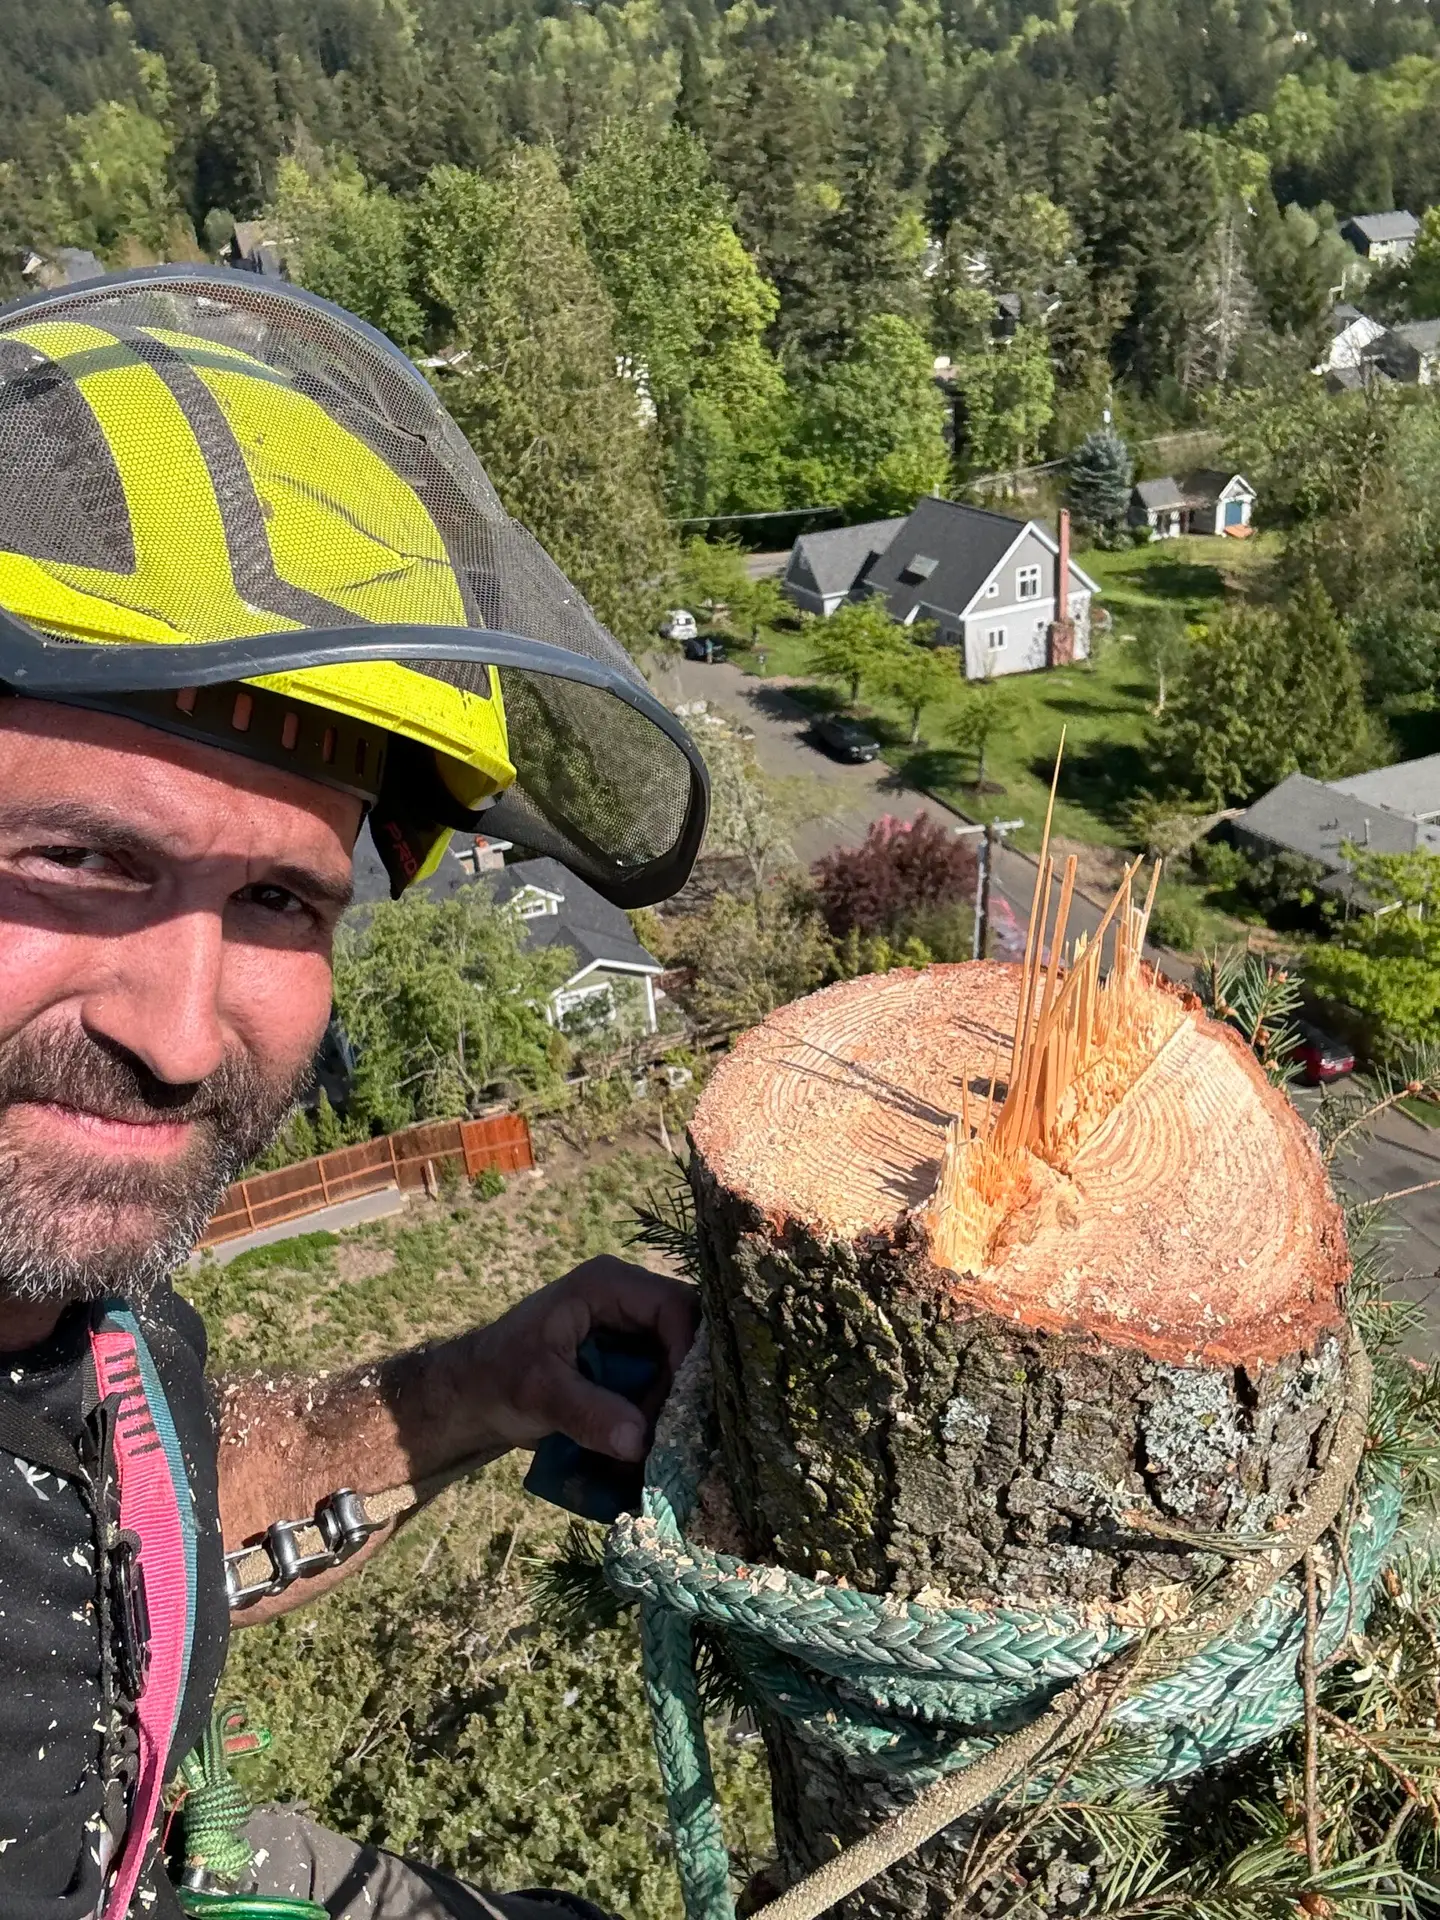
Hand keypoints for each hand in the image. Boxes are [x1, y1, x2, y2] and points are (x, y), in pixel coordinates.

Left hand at [464, 1257, 698, 1462]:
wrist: (473, 1396)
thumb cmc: (497, 1378)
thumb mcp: (539, 1393)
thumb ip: (588, 1412)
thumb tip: (639, 1441)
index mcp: (607, 1284)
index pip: (674, 1306)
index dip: (687, 1352)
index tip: (682, 1403)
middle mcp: (628, 1298)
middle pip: (687, 1333)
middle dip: (684, 1383)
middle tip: (675, 1429)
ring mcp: (632, 1329)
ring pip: (680, 1362)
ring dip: (673, 1403)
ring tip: (660, 1443)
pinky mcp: (631, 1359)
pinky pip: (664, 1381)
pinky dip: (660, 1412)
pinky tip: (651, 1442)